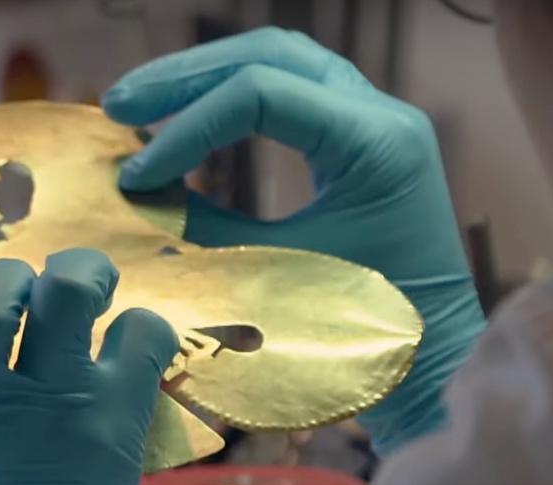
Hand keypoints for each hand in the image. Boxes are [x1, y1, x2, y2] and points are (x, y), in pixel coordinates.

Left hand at [0, 248, 177, 484]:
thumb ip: (103, 441)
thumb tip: (100, 393)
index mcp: (111, 427)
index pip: (142, 332)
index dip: (140, 324)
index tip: (128, 333)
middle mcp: (49, 406)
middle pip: (66, 292)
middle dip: (78, 270)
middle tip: (79, 282)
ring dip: (0, 286)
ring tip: (5, 292)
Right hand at [103, 27, 486, 454]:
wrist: (432, 361)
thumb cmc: (366, 336)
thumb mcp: (279, 279)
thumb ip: (209, 230)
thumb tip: (137, 195)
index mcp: (374, 144)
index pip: (260, 95)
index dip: (186, 129)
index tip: (136, 175)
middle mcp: (382, 115)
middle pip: (269, 55)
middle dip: (185, 77)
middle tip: (120, 107)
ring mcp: (376, 121)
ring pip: (280, 61)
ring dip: (206, 76)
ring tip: (142, 105)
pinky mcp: (362, 138)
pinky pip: (292, 90)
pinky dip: (234, 96)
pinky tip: (190, 120)